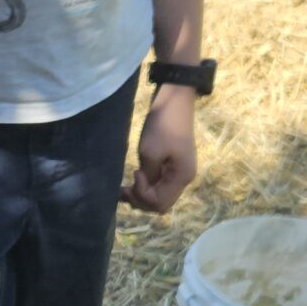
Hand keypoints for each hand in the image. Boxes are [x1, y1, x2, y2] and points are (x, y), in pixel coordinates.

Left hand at [125, 86, 197, 212]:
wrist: (174, 101)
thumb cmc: (163, 126)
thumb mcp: (151, 153)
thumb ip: (148, 177)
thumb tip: (143, 191)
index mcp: (182, 177)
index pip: (159, 203)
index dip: (142, 195)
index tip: (135, 173)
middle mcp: (183, 179)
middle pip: (160, 204)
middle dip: (140, 200)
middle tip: (123, 189)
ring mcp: (178, 172)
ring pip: (158, 195)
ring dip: (141, 195)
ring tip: (123, 189)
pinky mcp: (172, 165)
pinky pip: (158, 184)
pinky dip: (145, 186)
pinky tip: (130, 182)